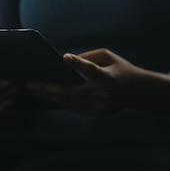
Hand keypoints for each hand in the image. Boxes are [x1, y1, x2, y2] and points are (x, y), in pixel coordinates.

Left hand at [26, 49, 169, 115]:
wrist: (138, 92)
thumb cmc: (121, 69)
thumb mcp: (108, 56)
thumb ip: (87, 58)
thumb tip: (65, 63)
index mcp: (108, 78)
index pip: (91, 70)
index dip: (78, 64)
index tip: (65, 58)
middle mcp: (103, 95)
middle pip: (71, 93)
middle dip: (48, 88)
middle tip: (31, 84)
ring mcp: (100, 107)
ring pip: (70, 103)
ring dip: (51, 97)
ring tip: (35, 90)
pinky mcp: (98, 113)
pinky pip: (75, 108)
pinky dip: (61, 102)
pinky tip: (49, 96)